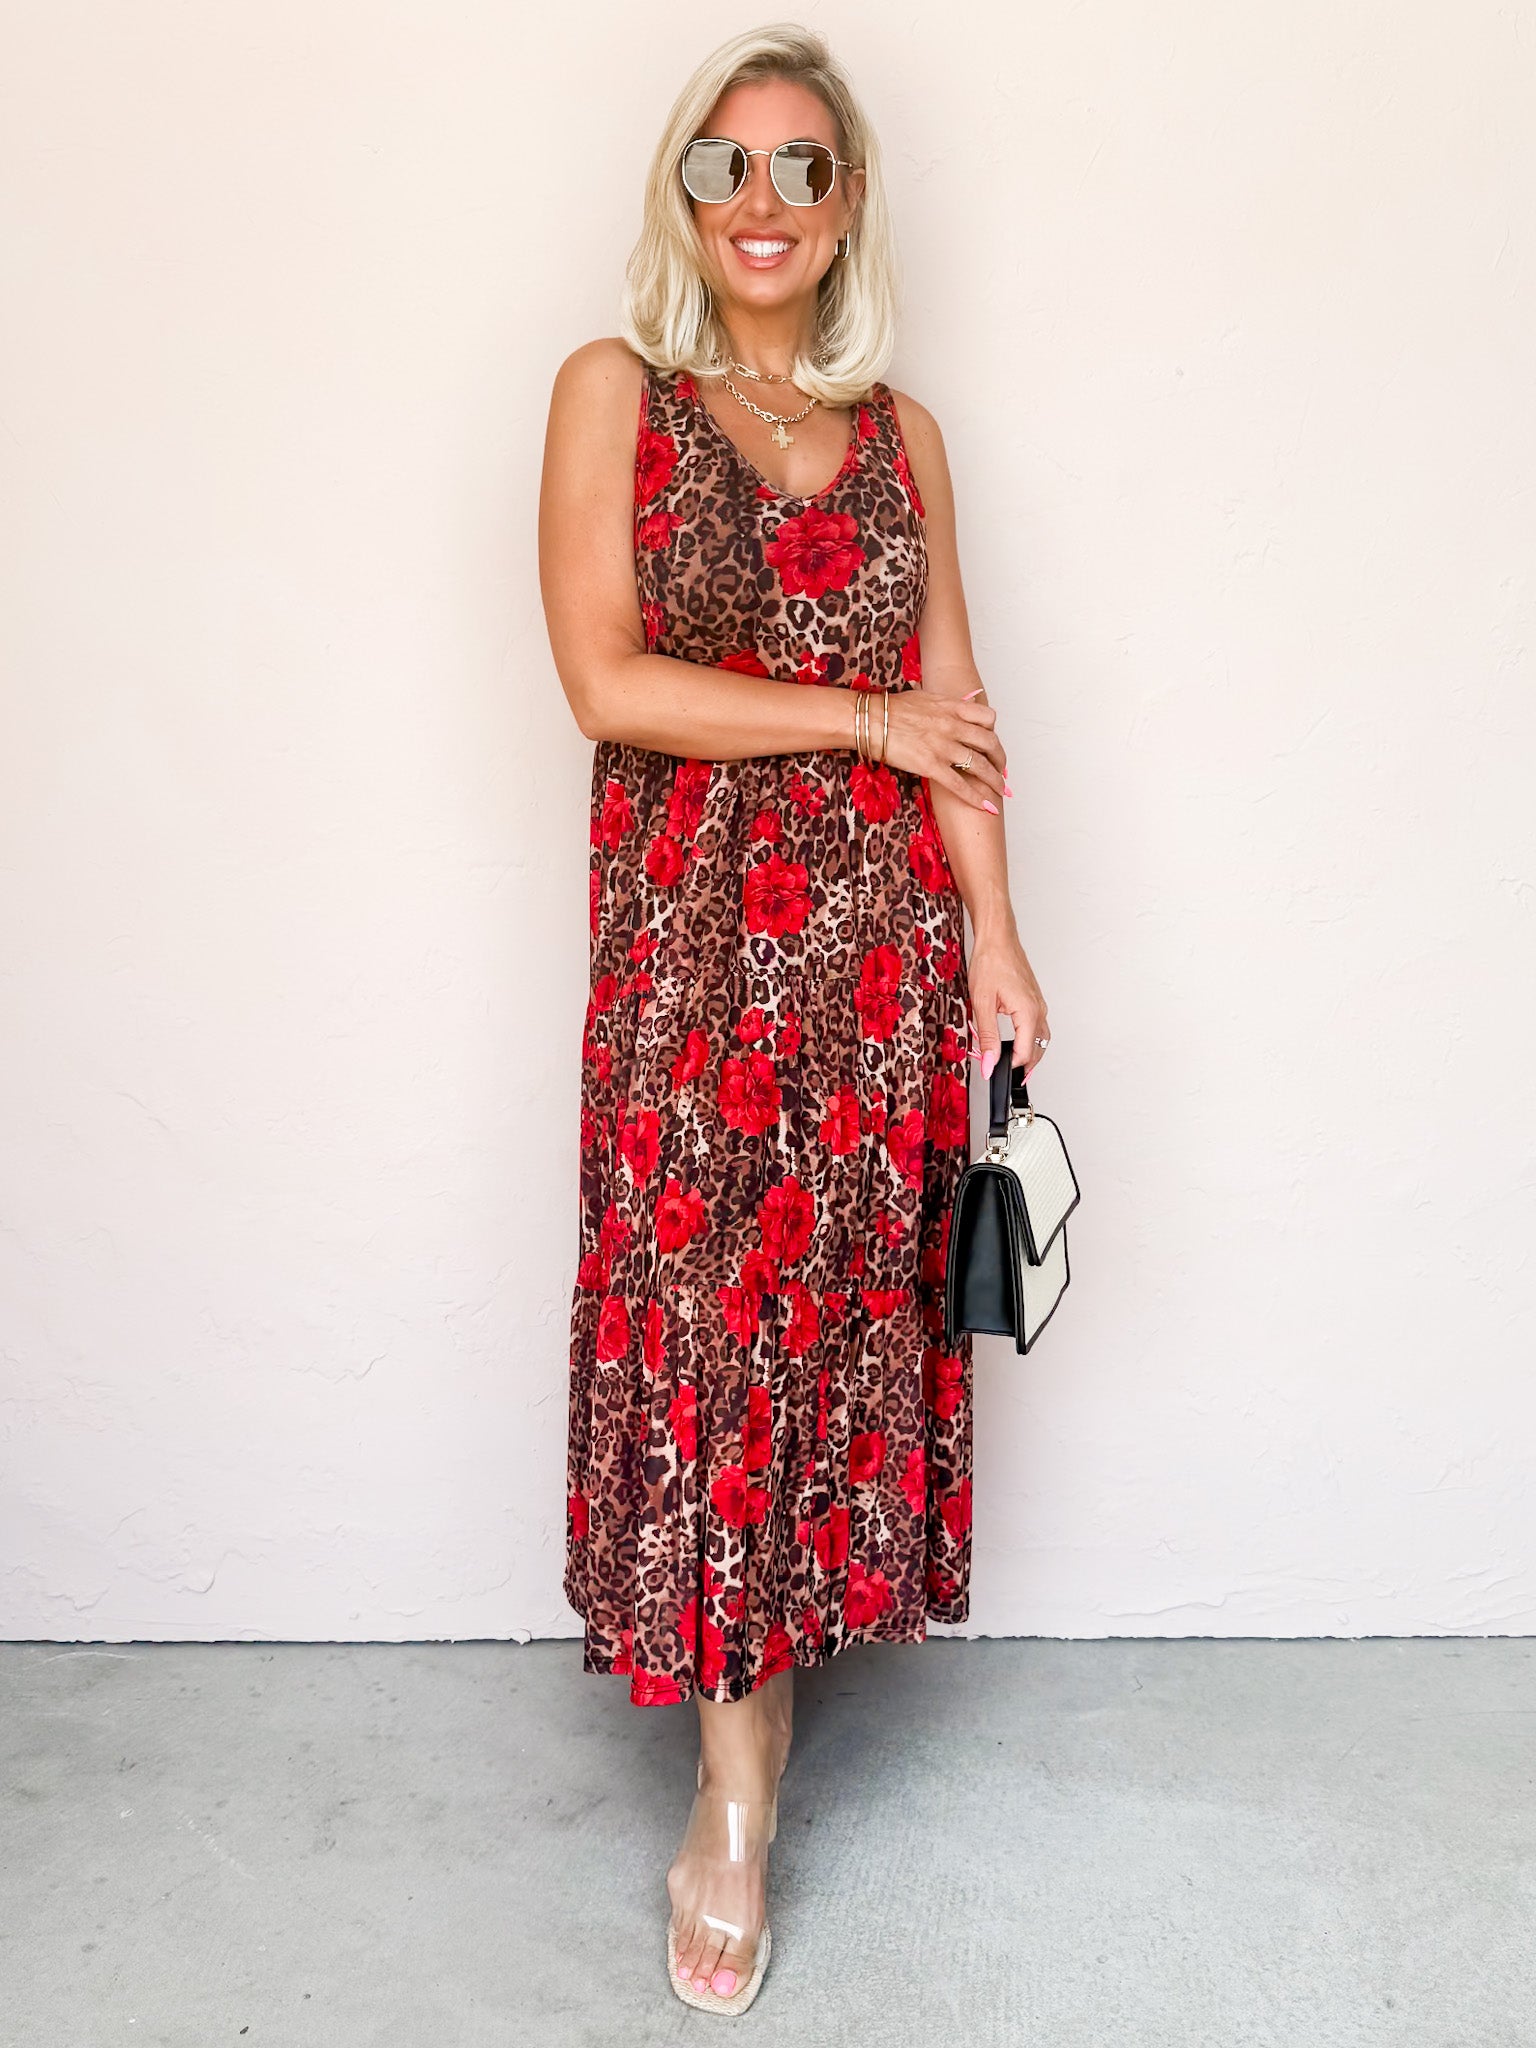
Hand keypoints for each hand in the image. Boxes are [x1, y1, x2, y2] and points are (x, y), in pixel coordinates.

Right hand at [872, 689, 1006, 811]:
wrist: (871, 720)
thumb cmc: (891, 709)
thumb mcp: (925, 699)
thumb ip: (944, 707)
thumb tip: (952, 711)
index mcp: (952, 708)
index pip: (987, 717)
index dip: (994, 732)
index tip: (992, 742)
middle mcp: (953, 726)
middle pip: (989, 743)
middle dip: (999, 759)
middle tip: (1001, 770)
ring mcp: (944, 747)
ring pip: (980, 766)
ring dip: (994, 781)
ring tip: (1000, 791)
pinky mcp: (931, 766)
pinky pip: (960, 785)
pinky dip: (975, 797)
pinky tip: (985, 806)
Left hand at [968, 931, 1049, 1080]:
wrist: (997, 938)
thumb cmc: (991, 962)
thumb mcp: (982, 1003)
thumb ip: (987, 1037)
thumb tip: (989, 1061)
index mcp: (1028, 1013)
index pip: (1024, 1053)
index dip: (1009, 1067)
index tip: (993, 1072)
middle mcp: (1038, 1009)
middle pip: (1038, 1049)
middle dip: (1025, 1067)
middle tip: (1011, 1079)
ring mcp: (1038, 1003)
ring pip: (1041, 1038)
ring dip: (1031, 1054)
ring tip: (1017, 1067)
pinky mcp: (1034, 998)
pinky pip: (1038, 1025)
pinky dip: (1031, 1039)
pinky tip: (1020, 1041)